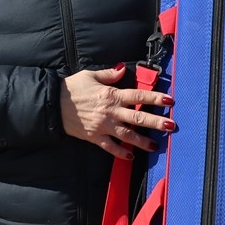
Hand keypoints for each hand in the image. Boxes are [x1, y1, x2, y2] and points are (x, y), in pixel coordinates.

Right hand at [60, 64, 174, 159]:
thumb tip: (122, 69)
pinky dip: (121, 152)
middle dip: (156, 122)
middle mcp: (111, 111)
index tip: (169, 101)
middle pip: (138, 117)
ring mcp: (103, 126)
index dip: (155, 98)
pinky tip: (131, 156)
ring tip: (155, 145)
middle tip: (171, 126)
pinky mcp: (95, 137)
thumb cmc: (71, 88)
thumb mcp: (90, 75)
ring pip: (127, 135)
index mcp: (111, 95)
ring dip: (143, 141)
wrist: (53, 104)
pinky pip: (110, 147)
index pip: (138, 96)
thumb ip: (109, 74)